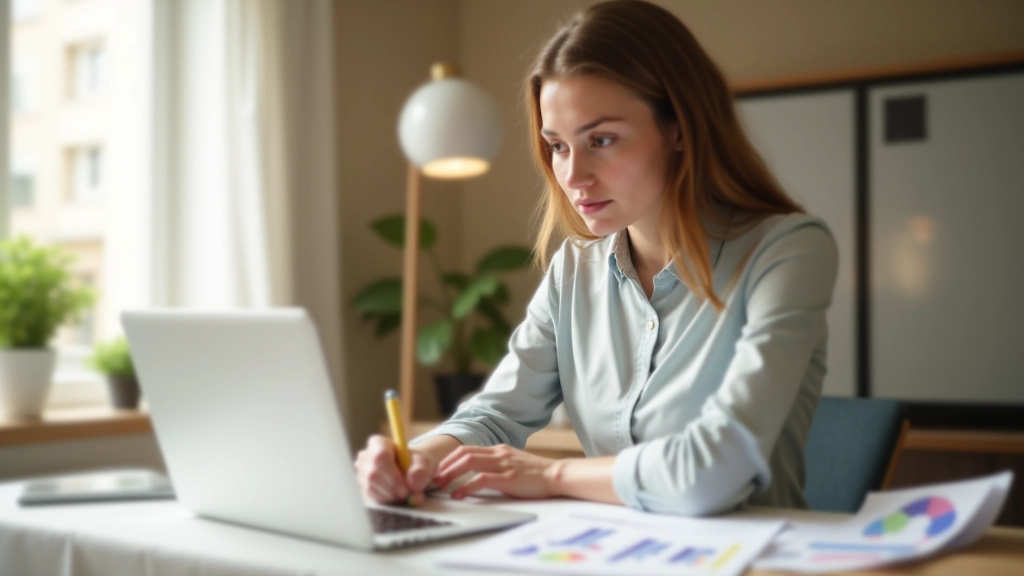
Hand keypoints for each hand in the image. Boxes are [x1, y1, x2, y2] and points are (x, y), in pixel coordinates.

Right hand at [355, 435, 435, 505]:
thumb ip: (421, 470)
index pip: (380, 457)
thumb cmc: (415, 462)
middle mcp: (365, 457)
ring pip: (372, 489)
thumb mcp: (424, 461)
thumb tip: (413, 483)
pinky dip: (387, 502)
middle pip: (373, 475)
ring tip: (406, 495)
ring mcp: (361, 473)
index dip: (392, 476)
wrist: (410, 470)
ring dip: (391, 497)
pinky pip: (371, 498)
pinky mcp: (362, 488)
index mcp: (378, 443)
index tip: (406, 489)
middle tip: (408, 496)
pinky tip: (397, 497)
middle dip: (392, 490)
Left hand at [433, 444, 562, 499]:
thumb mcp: (513, 464)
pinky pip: (481, 479)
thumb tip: (477, 476)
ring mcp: (503, 464)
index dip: (450, 459)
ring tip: (441, 485)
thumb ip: (496, 466)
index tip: (440, 470)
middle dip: (446, 465)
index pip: (467, 449)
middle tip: (434, 478)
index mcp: (499, 450)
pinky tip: (459, 494)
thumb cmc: (536, 474)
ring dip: (451, 473)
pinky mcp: (508, 478)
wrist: (557, 475)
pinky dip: (466, 486)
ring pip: (469, 462)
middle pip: (464, 453)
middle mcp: (498, 453)